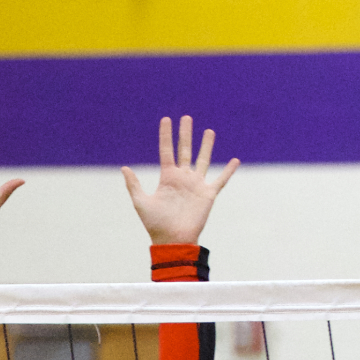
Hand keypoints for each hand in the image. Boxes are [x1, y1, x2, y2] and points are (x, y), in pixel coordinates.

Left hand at [122, 115, 236, 246]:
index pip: (167, 151)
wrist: (172, 240)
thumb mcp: (141, 203)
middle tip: (186, 118)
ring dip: (206, 146)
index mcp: (167, 178)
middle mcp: (182, 178)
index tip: (166, 120)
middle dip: (185, 134)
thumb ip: (134, 185)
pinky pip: (220, 180)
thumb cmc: (156, 224)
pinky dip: (228, 171)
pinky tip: (236, 161)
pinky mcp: (208, 194)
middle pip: (185, 150)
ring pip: (202, 160)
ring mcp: (196, 185)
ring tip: (208, 131)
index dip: (166, 136)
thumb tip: (124, 168)